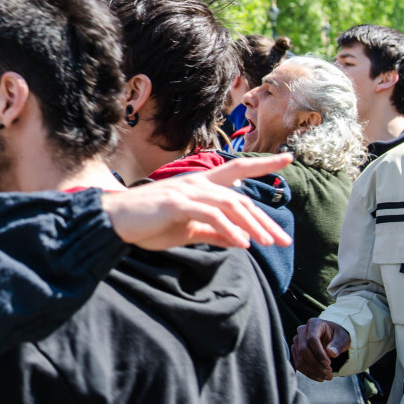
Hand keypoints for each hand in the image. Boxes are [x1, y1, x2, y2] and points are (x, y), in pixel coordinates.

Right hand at [101, 153, 293, 249]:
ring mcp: (186, 192)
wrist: (115, 221)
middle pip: (240, 197)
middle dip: (264, 219)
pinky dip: (229, 229)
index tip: (288, 158)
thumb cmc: (148, 224)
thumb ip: (213, 232)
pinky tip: (241, 244)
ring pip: (230, 205)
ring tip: (266, 244)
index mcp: (199, 186)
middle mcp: (196, 183)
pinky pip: (210, 215)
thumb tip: (239, 240)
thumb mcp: (186, 230)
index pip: (236, 170)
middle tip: (283, 240)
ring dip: (251, 226)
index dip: (262, 164)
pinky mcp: (176, 203)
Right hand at [292, 318, 350, 380]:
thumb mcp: (343, 337)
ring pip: (300, 358)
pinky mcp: (296, 351)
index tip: (328, 364)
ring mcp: (297, 341)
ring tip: (327, 376)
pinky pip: (298, 364)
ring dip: (313, 370)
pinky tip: (320, 377)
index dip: (319, 353)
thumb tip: (332, 353)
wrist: (332, 337)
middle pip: (303, 349)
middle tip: (328, 372)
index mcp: (314, 324)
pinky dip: (309, 373)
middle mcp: (302, 331)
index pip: (312, 339)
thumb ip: (338, 344)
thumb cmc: (337, 335)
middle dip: (316, 364)